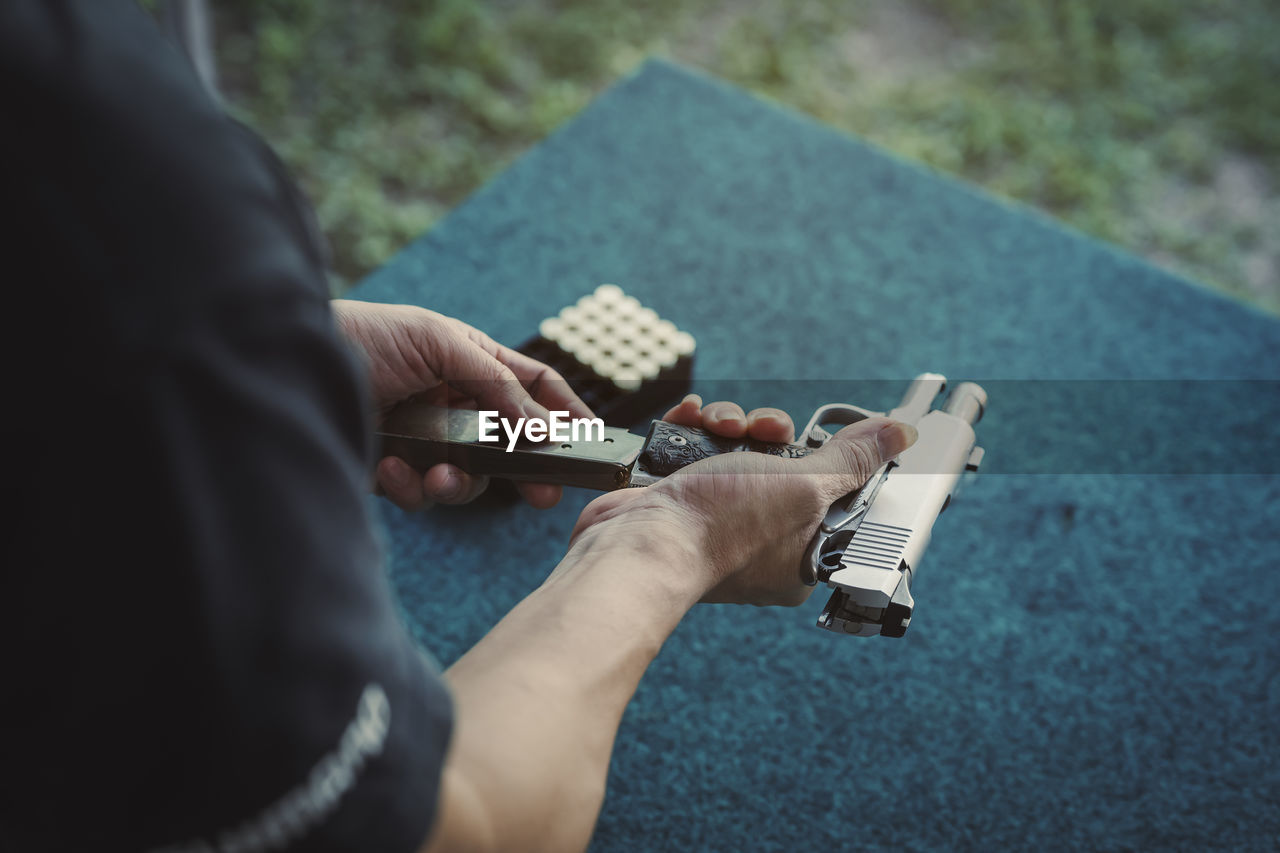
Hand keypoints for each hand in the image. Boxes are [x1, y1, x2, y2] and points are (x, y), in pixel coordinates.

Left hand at [333, 299, 592, 509]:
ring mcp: (425, 439)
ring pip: (467, 478)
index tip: (592, 440)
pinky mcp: (394, 470)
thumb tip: (544, 424)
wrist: (289, 362)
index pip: (533, 388)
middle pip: (510, 445)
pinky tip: (393, 470)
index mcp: (472, 363)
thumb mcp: (439, 342)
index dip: (564, 412)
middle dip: (527, 471)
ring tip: (436, 476)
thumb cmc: (365, 335)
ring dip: (459, 483)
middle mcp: (454, 404)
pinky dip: (411, 487)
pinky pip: (420, 493)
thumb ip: (495, 381)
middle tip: (544, 495)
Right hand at [568, 395, 917, 605]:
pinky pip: (698, 452)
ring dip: (730, 424)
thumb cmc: (725, 530)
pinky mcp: (682, 501)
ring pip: (740, 452)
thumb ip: (853, 460)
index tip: (816, 439)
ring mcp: (718, 520)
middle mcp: (761, 541)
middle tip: (764, 432)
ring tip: (717, 426)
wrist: (641, 543)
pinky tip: (690, 419)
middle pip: (784, 465)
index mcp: (803, 555)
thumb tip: (899, 435)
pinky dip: (694, 428)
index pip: (832, 496)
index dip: (826, 459)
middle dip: (770, 434)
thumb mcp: (806, 487)